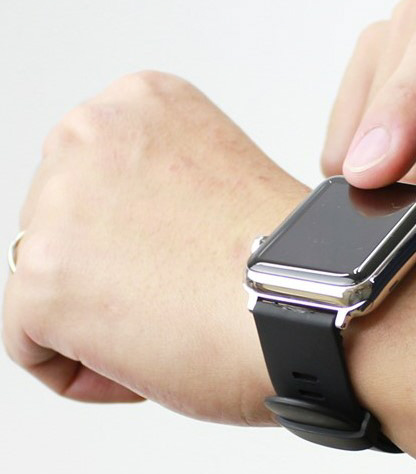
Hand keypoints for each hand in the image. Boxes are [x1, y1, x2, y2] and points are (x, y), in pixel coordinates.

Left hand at [2, 70, 415, 456]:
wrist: (325, 300)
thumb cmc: (298, 259)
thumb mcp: (217, 179)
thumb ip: (159, 190)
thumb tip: (131, 242)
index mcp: (141, 102)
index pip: (95, 183)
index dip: (138, 239)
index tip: (183, 261)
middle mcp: (89, 133)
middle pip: (63, 229)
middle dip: (112, 276)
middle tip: (180, 298)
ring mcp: (57, 203)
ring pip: (47, 286)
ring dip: (101, 322)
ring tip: (173, 327)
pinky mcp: (42, 280)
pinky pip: (32, 346)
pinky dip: (86, 371)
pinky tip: (151, 360)